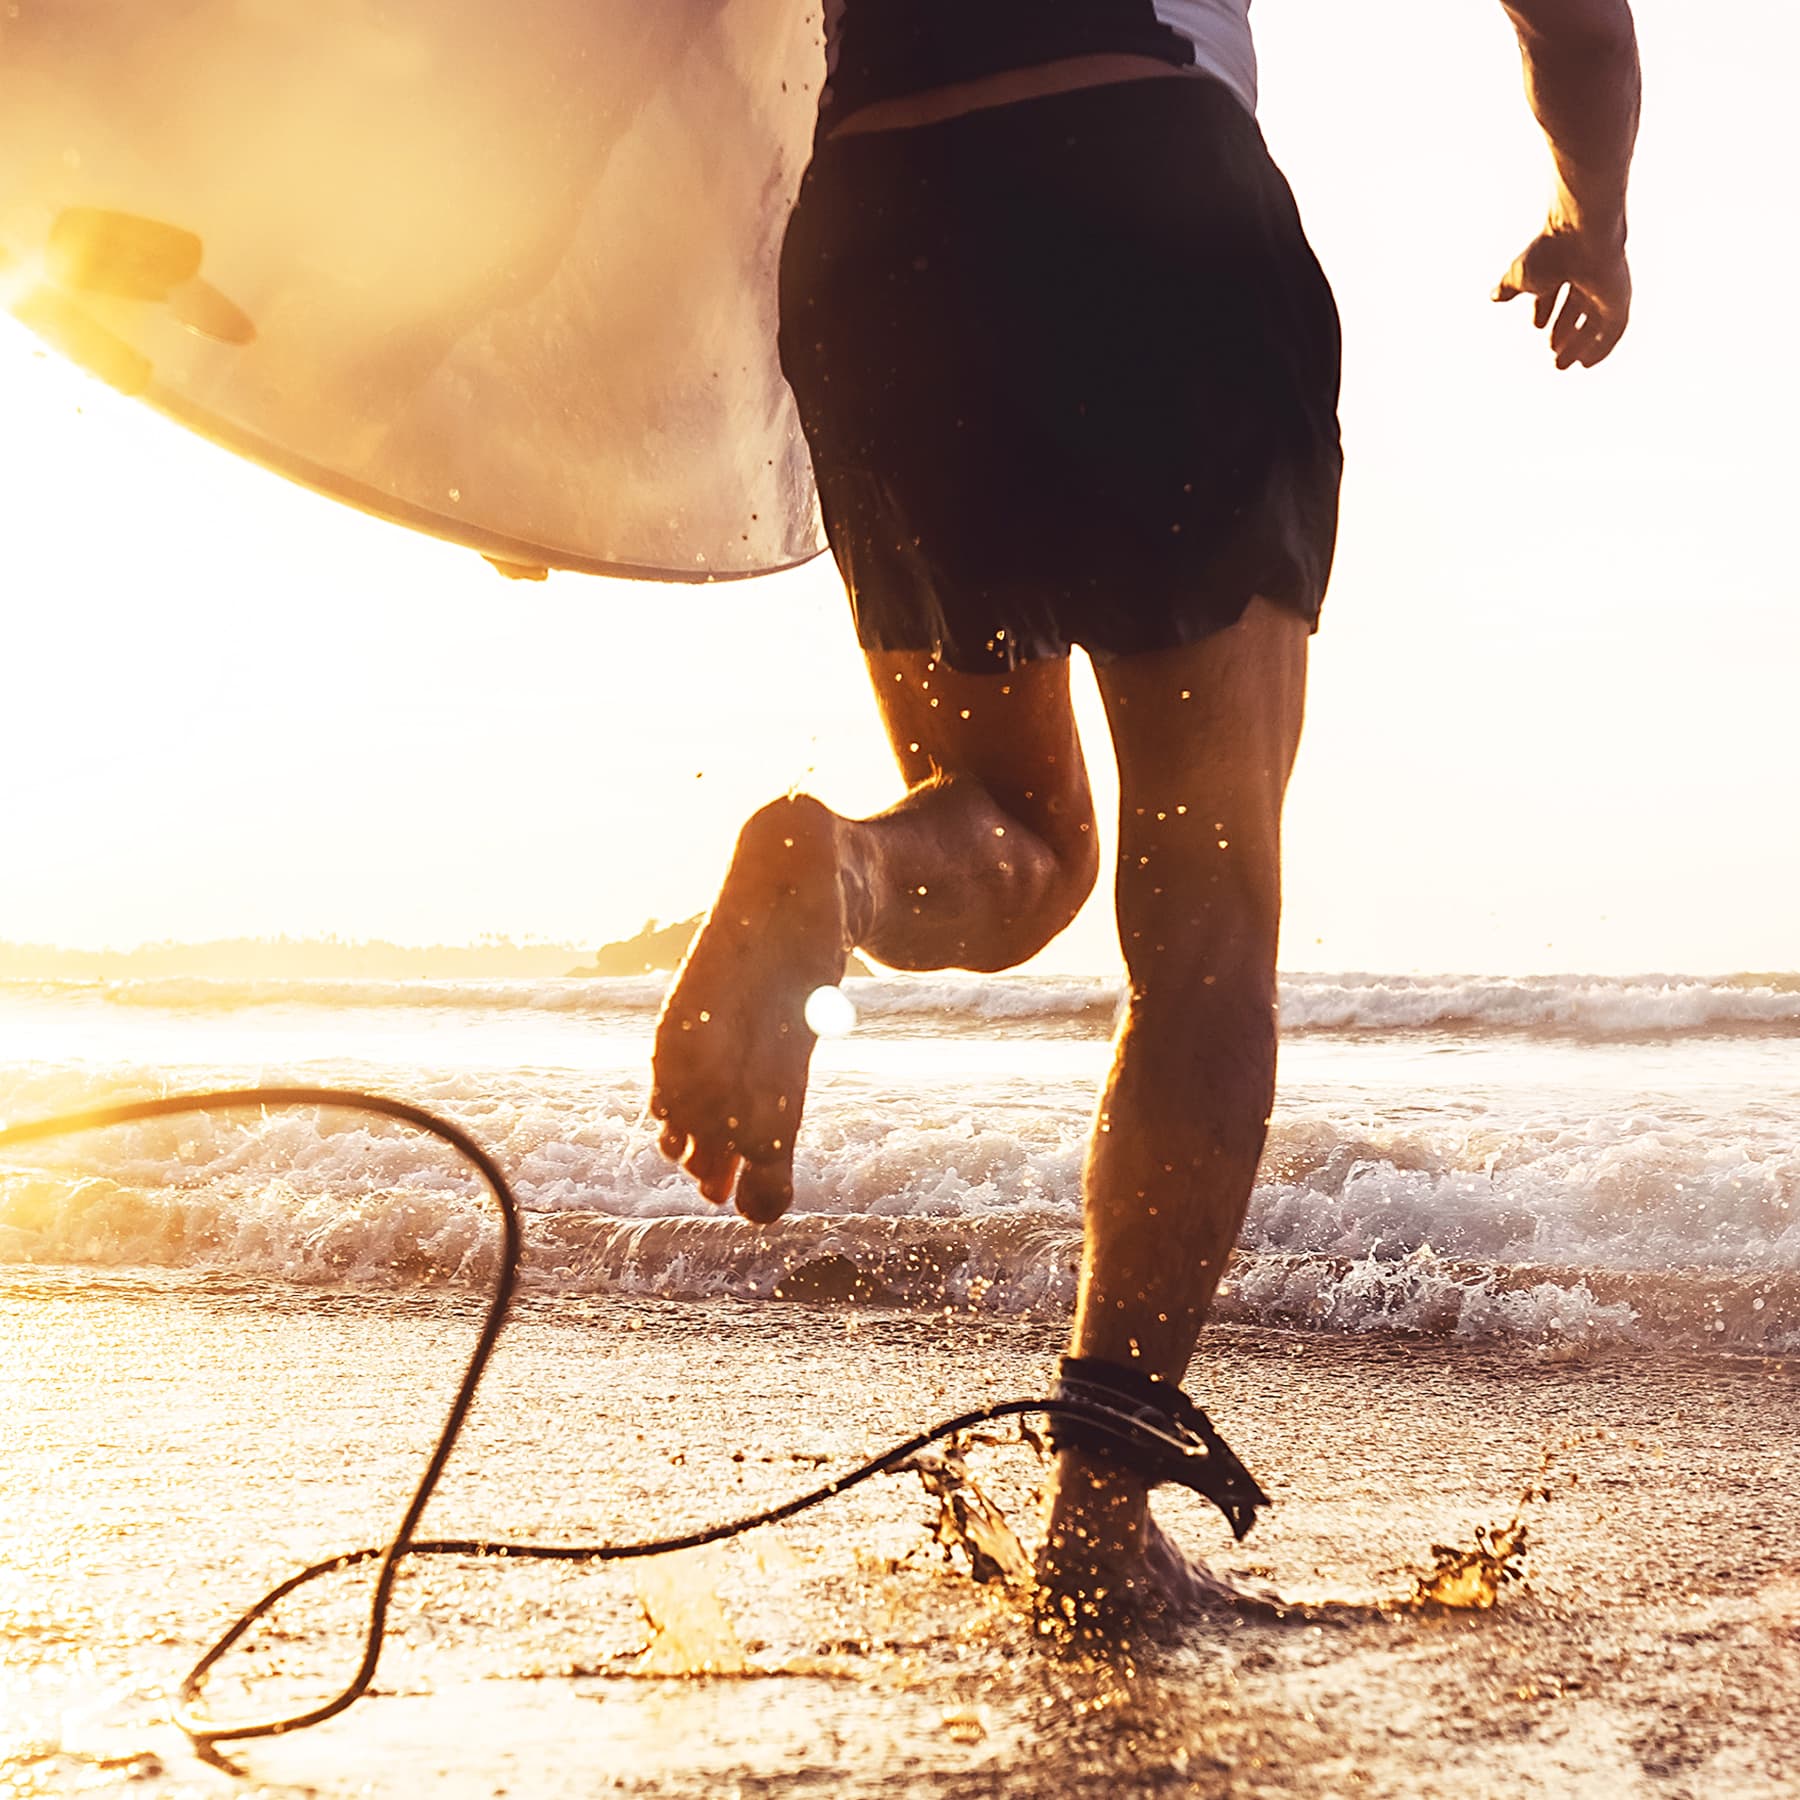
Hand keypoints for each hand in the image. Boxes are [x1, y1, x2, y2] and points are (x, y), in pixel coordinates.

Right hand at [1493, 212, 1631, 368]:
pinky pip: (1614, 330)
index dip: (1545, 309)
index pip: (1555, 291)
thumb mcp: (1521, 274)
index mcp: (1564, 265)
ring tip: (1562, 364)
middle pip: (1577, 309)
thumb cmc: (1551, 248)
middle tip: (1553, 357)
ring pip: (1594, 322)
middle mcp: (1587, 276)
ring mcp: (1606, 287)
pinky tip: (1586, 363)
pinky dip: (1601, 347)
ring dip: (1579, 345)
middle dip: (1565, 333)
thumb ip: (1509, 287)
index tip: (1537, 327)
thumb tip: (1494, 297)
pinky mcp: (1620, 297)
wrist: (1582, 231)